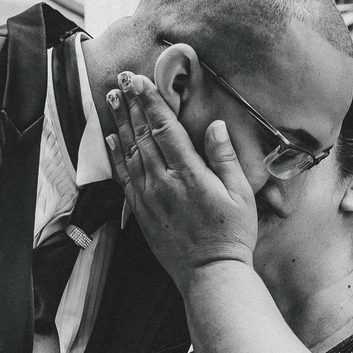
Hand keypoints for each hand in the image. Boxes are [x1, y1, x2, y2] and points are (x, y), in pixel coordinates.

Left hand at [105, 71, 257, 291]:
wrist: (210, 273)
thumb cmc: (232, 233)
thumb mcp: (241, 194)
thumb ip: (225, 158)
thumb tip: (215, 126)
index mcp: (190, 174)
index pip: (165, 128)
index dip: (152, 102)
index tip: (141, 81)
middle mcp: (163, 183)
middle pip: (143, 134)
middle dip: (132, 104)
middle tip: (121, 80)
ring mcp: (148, 198)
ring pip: (130, 151)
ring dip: (121, 122)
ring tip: (112, 98)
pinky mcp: (141, 212)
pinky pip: (123, 176)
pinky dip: (116, 154)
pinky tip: (112, 137)